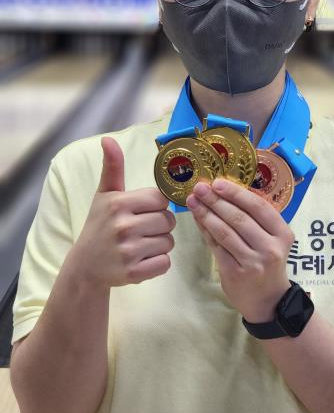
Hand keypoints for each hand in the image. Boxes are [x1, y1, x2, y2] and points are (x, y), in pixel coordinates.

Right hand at [72, 136, 175, 288]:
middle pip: (168, 221)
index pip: (161, 199)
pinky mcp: (133, 273)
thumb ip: (112, 167)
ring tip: (140, 244)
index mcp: (118, 203)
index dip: (157, 206)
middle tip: (142, 229)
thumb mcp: (104, 194)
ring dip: (160, 244)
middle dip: (160, 225)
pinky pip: (165, 263)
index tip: (143, 211)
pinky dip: (158, 263)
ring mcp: (128, 251)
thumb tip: (108, 140)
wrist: (85, 265)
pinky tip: (141, 259)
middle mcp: (123, 226)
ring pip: (169, 242)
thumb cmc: (99, 224)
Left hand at [186, 178, 293, 321]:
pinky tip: (197, 219)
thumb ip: (255, 219)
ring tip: (193, 201)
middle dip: (216, 200)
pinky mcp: (235, 273)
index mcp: (282, 234)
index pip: (258, 207)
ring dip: (206, 214)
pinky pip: (216, 246)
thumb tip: (224, 192)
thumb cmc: (267, 262)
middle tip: (199, 188)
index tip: (217, 182)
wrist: (269, 301)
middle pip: (239, 218)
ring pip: (225, 232)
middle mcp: (270, 248)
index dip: (236, 193)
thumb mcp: (272, 239)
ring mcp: (252, 262)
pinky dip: (205, 231)